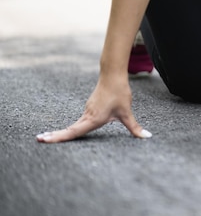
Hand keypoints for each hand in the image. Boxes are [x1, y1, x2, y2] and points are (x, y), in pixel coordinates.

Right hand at [36, 76, 150, 142]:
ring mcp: (87, 111)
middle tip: (39, 140)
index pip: (74, 131)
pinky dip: (71, 128)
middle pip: (69, 129)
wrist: (113, 75)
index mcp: (93, 119)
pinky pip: (79, 121)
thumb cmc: (119, 93)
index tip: (44, 140)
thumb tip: (146, 136)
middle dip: (55, 136)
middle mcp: (87, 115)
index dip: (59, 137)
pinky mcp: (89, 108)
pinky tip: (68, 132)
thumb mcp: (127, 112)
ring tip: (48, 138)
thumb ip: (134, 127)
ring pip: (74, 125)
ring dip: (62, 132)